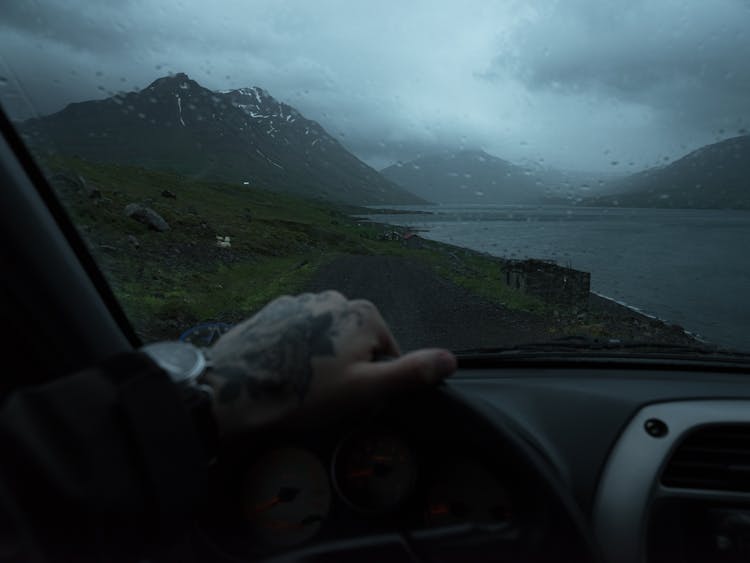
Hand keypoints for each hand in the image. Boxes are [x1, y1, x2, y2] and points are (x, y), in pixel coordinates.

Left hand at [202, 291, 455, 434]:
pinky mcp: (272, 311)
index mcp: (364, 313)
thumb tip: (452, 358)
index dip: (375, 383)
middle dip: (349, 369)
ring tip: (300, 387)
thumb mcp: (365, 390)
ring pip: (327, 338)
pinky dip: (296, 351)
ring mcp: (300, 301)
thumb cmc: (305, 393)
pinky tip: (281, 372)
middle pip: (357, 342)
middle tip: (325, 398)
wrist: (231, 390)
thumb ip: (411, 372)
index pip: (388, 354)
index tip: (351, 402)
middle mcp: (335, 297)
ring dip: (322, 359)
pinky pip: (299, 334)